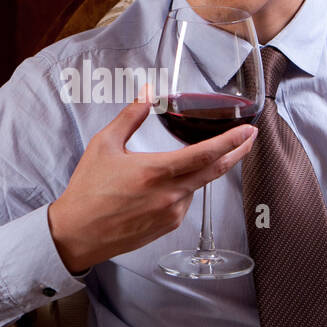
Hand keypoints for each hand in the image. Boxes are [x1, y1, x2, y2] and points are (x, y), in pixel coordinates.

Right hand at [47, 84, 257, 273]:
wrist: (76, 233)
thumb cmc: (87, 191)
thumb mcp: (104, 145)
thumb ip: (131, 116)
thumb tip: (147, 93)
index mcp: (156, 171)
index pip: (205, 153)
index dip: (231, 140)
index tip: (248, 130)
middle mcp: (169, 194)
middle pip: (215, 171)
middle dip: (237, 152)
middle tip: (249, 138)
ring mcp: (171, 214)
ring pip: (196, 186)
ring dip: (196, 172)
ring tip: (170, 166)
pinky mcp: (167, 227)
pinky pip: (184, 202)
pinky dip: (180, 190)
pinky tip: (158, 188)